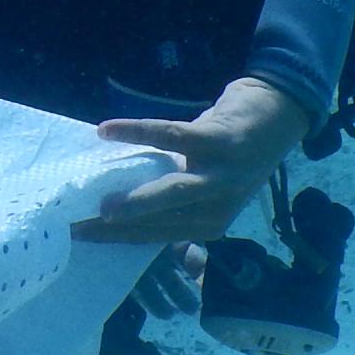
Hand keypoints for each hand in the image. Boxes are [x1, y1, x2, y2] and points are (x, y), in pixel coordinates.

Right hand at [72, 77, 317, 246]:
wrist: (277, 116)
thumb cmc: (230, 157)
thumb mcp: (211, 192)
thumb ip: (179, 209)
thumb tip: (132, 224)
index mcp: (210, 223)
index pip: (155, 235)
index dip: (116, 237)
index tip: (77, 236)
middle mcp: (219, 206)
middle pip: (163, 221)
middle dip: (123, 227)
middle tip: (82, 227)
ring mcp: (223, 175)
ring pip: (175, 190)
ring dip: (140, 199)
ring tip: (104, 203)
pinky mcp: (219, 140)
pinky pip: (171, 136)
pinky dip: (137, 132)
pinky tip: (108, 130)